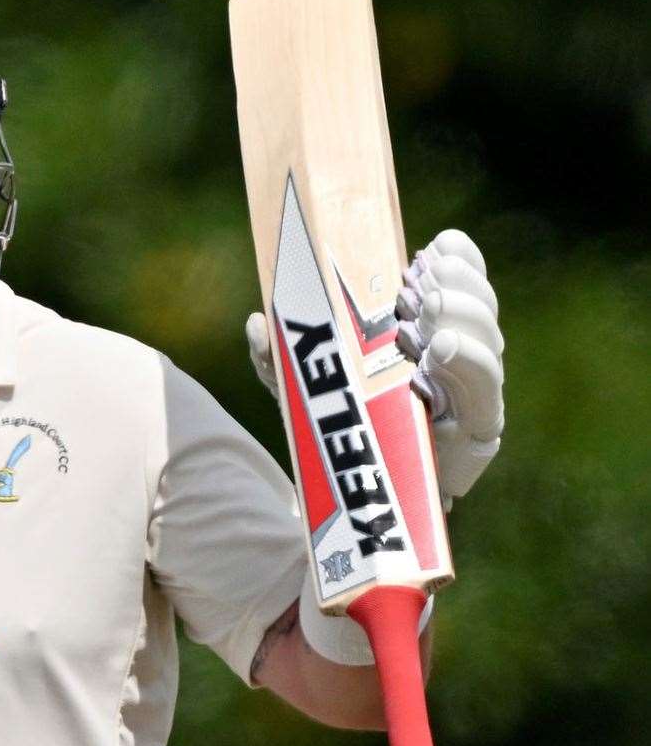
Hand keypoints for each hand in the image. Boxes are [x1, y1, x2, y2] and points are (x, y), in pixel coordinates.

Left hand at [244, 229, 503, 510]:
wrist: (354, 501)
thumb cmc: (334, 432)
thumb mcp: (298, 388)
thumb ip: (276, 357)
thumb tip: (256, 322)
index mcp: (426, 333)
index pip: (462, 283)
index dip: (460, 259)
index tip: (436, 244)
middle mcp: (460, 357)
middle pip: (480, 306)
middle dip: (458, 285)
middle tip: (423, 280)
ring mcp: (473, 392)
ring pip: (489, 339)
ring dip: (462, 315)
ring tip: (427, 308)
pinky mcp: (479, 429)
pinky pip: (486, 388)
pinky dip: (469, 360)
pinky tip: (442, 346)